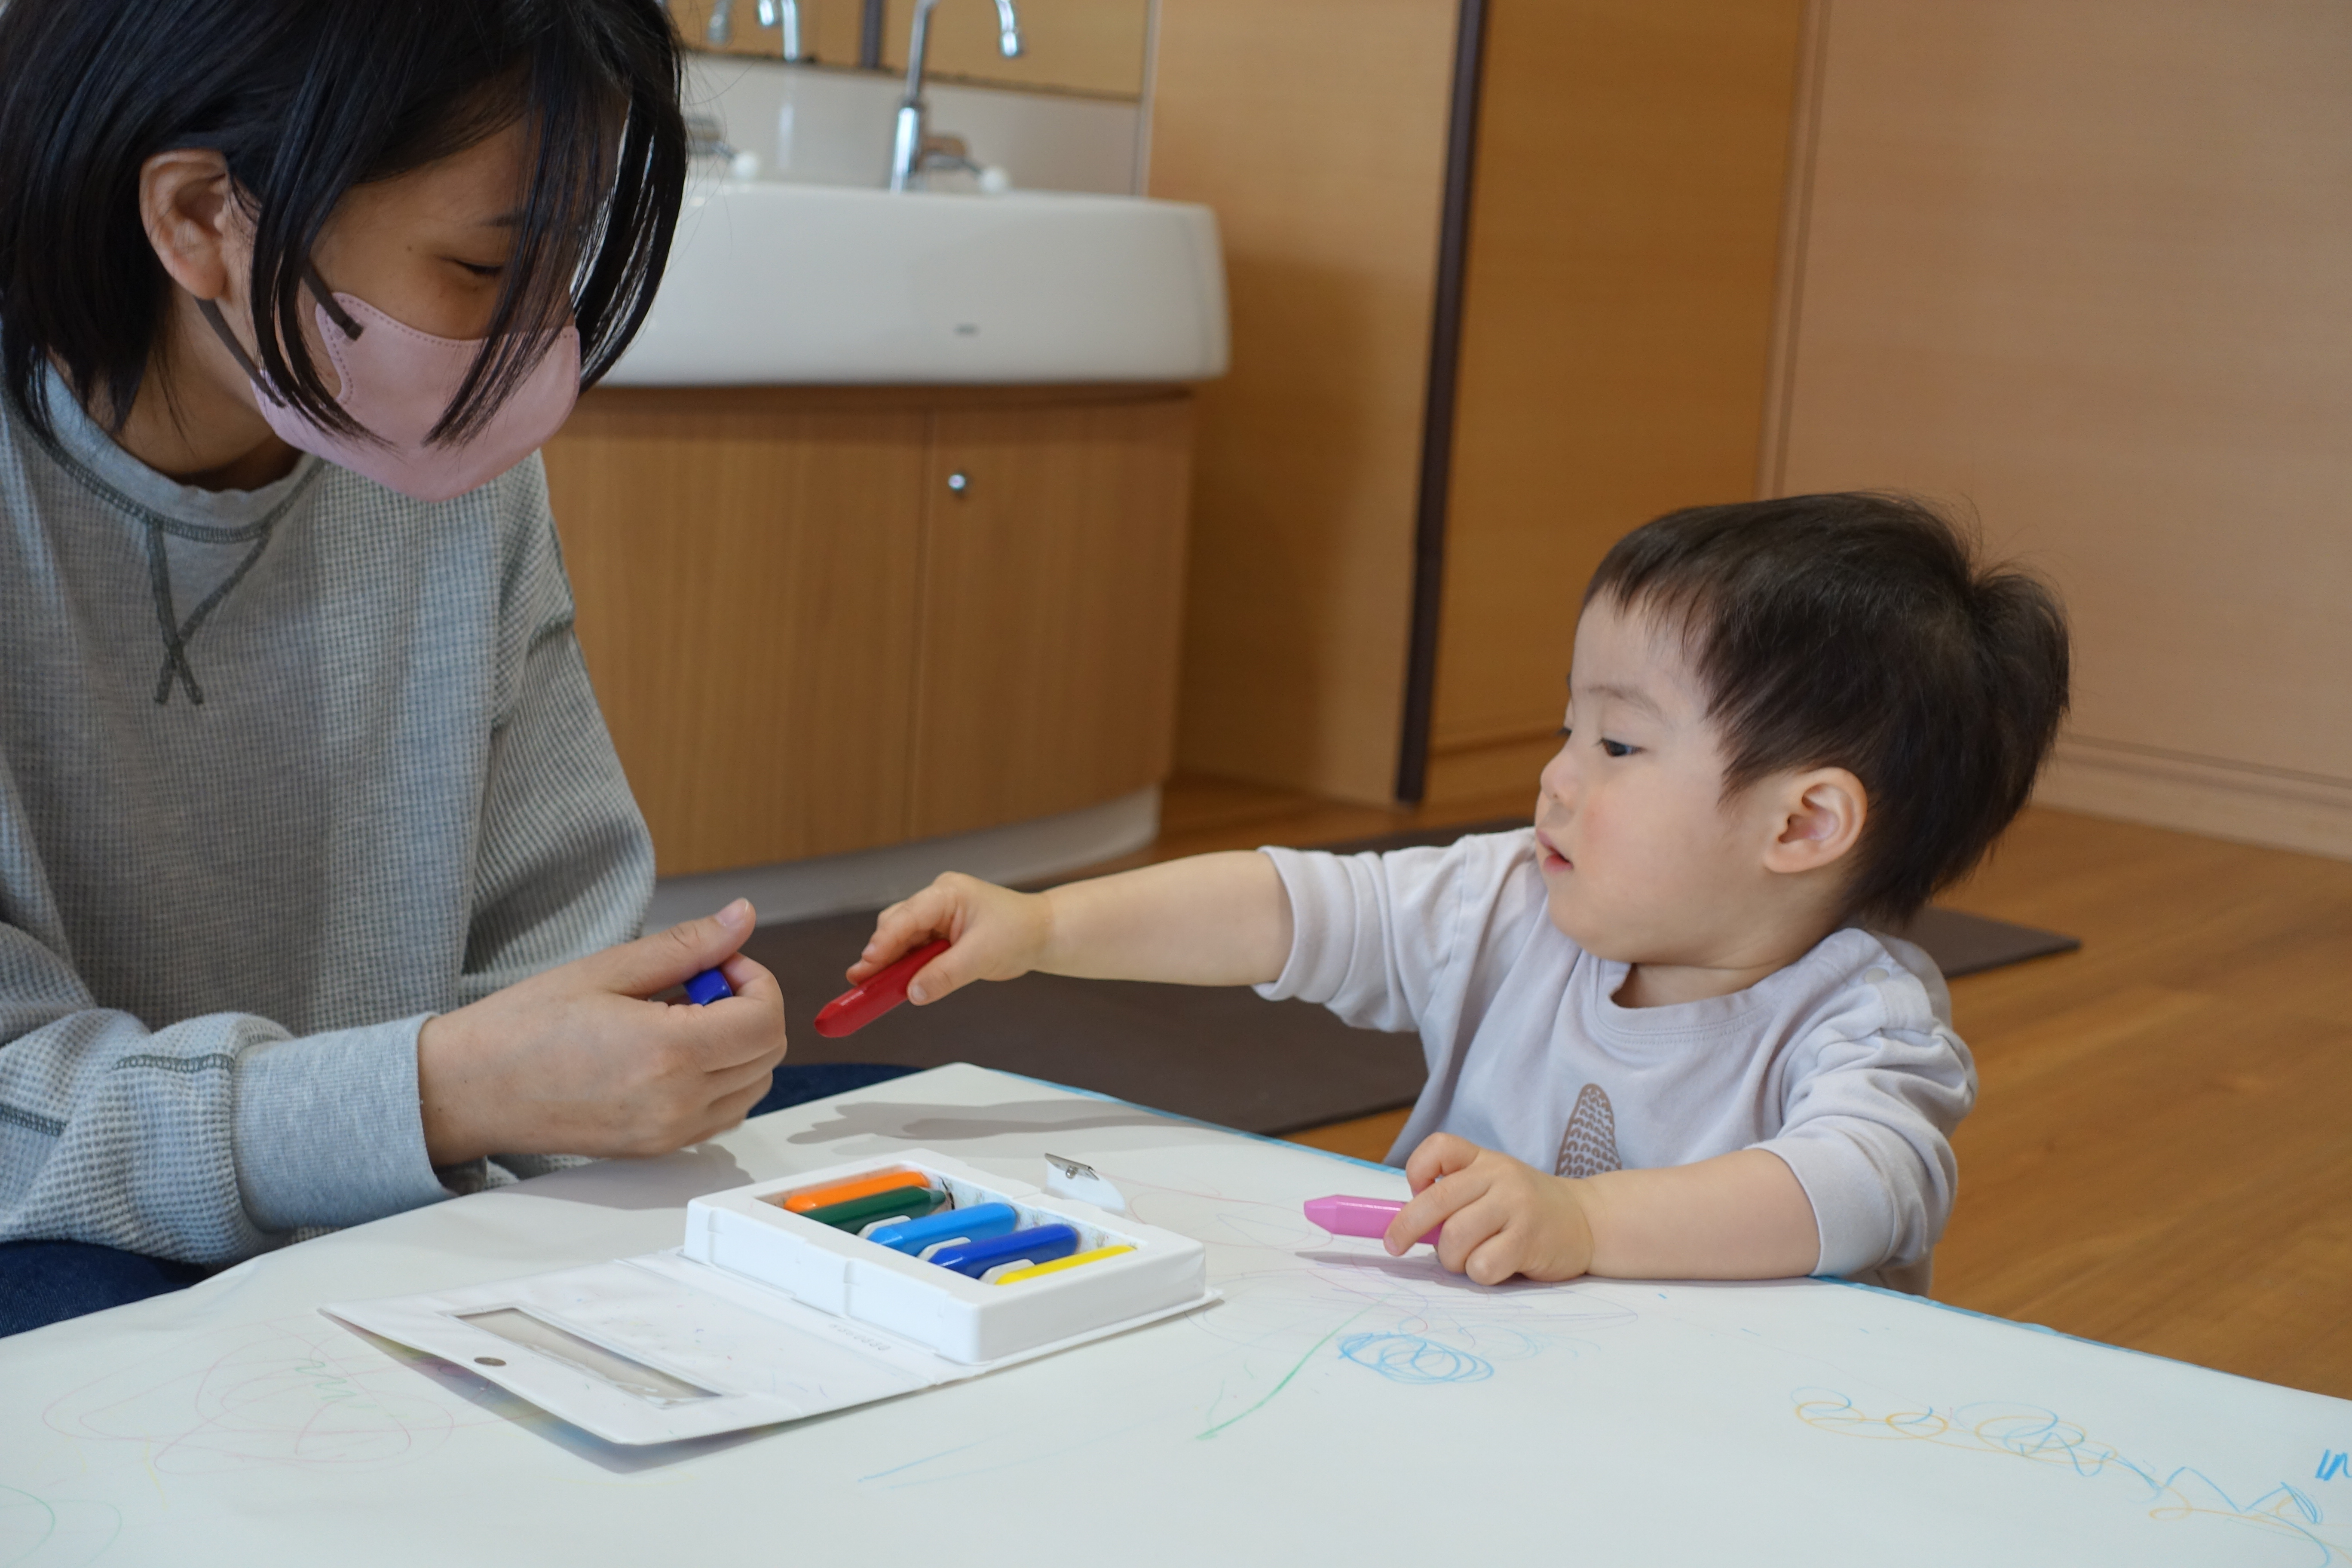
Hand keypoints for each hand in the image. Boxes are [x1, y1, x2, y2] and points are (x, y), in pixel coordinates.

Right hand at [416, 899, 788, 1164]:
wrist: (470, 1089)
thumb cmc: (523, 1027)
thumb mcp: (606, 969)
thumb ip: (686, 946)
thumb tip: (741, 918)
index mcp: (668, 1053)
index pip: (764, 1019)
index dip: (755, 979)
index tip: (719, 961)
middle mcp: (677, 1102)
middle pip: (767, 1054)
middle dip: (750, 1007)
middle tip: (700, 982)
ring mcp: (669, 1133)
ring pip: (752, 1087)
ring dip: (737, 1046)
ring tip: (682, 1017)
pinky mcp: (657, 1150)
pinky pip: (722, 1114)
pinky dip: (720, 1080)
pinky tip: (675, 1053)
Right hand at [847, 873, 1051, 1004]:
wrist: (1041, 932)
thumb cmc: (1019, 933)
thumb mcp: (983, 956)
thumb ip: (945, 975)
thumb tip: (913, 993)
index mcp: (947, 893)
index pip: (906, 916)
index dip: (884, 942)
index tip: (867, 965)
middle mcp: (937, 900)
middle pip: (896, 925)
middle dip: (881, 954)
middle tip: (863, 982)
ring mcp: (937, 915)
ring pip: (902, 938)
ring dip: (891, 963)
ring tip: (876, 987)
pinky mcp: (939, 933)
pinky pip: (914, 949)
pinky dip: (906, 967)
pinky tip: (899, 983)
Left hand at [1388, 1134, 1594, 1284]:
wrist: (1587, 1221)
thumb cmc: (1525, 1209)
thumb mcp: (1492, 1186)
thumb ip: (1454, 1197)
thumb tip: (1404, 1226)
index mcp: (1484, 1159)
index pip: (1439, 1147)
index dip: (1416, 1170)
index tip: (1414, 1192)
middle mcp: (1500, 1177)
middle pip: (1436, 1201)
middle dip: (1406, 1228)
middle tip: (1395, 1246)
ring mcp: (1516, 1207)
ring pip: (1455, 1238)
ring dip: (1451, 1258)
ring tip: (1469, 1258)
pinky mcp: (1529, 1241)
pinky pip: (1482, 1265)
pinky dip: (1479, 1273)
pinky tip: (1496, 1266)